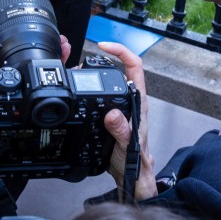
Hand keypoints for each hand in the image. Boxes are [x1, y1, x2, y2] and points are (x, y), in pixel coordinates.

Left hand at [0, 28, 71, 96]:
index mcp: (16, 69)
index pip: (30, 52)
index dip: (40, 42)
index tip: (47, 34)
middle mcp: (29, 77)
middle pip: (46, 59)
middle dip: (57, 48)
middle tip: (62, 41)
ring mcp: (37, 86)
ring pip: (55, 69)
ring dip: (63, 57)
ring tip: (66, 48)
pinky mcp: (44, 97)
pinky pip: (58, 85)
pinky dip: (68, 75)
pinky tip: (74, 68)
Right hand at [97, 41, 156, 201]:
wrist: (131, 173)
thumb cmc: (134, 159)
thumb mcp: (127, 146)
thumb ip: (122, 130)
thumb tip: (113, 114)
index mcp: (138, 101)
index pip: (135, 66)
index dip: (121, 51)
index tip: (103, 47)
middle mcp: (131, 99)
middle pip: (121, 67)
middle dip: (105, 57)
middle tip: (88, 54)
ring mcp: (122, 104)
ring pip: (112, 79)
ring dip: (98, 71)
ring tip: (82, 67)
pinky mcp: (114, 112)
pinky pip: (104, 92)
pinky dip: (93, 85)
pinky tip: (83, 87)